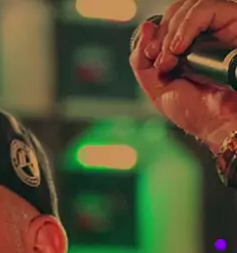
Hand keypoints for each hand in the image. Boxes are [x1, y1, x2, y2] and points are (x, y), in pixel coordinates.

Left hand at [130, 0, 236, 151]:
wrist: (220, 124)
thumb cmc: (196, 111)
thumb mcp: (157, 89)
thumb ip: (141, 62)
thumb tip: (146, 28)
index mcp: (187, 44)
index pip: (167, 19)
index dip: (155, 33)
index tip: (151, 56)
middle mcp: (205, 31)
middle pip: (176, 9)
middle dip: (162, 34)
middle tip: (162, 61)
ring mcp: (220, 25)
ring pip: (190, 5)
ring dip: (172, 31)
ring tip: (171, 58)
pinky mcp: (233, 20)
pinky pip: (206, 9)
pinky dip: (187, 25)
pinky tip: (180, 47)